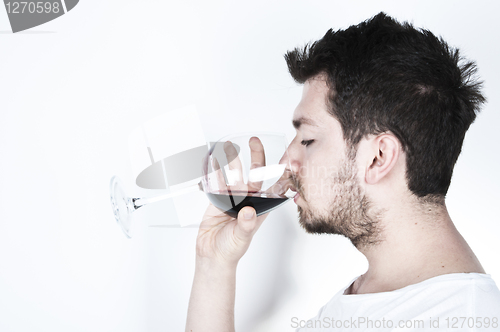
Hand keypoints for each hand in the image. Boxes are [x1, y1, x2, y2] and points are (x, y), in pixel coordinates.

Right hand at [196, 137, 267, 267]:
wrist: (212, 255)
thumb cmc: (232, 249)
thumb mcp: (242, 237)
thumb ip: (246, 225)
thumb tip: (249, 212)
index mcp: (261, 206)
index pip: (274, 185)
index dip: (280, 171)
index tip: (284, 157)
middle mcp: (249, 198)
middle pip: (254, 173)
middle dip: (255, 156)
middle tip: (253, 141)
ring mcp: (233, 197)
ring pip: (234, 173)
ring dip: (231, 159)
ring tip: (227, 146)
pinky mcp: (217, 198)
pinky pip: (216, 181)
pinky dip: (213, 171)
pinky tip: (211, 160)